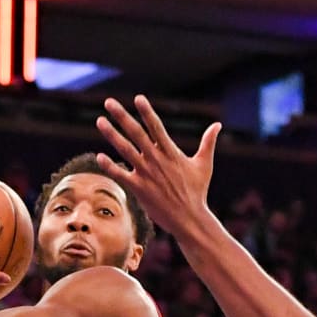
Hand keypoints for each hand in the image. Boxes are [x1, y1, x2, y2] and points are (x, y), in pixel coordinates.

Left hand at [95, 95, 221, 236]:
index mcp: (171, 152)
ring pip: (125, 150)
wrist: (190, 219)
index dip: (147, 112)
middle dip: (122, 116)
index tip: (138, 98)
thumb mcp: (204, 164)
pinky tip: (99, 156)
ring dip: (112, 135)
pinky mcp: (139, 189)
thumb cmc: (197, 191)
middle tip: (109, 102)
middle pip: (136, 133)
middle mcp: (157, 160)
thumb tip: (218, 124)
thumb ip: (208, 143)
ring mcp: (147, 174)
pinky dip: (110, 166)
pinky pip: (121, 175)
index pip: (157, 127)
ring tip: (100, 121)